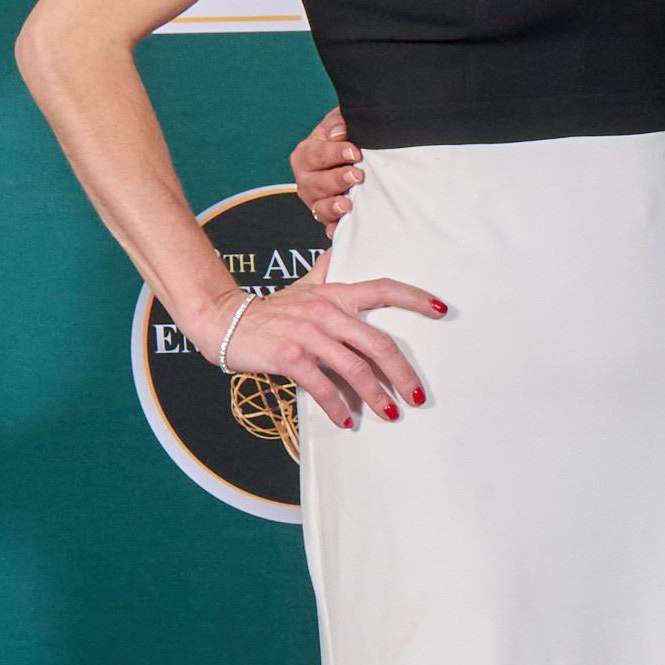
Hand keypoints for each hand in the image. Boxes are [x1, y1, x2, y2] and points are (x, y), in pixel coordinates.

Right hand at [214, 263, 443, 428]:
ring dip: (376, 396)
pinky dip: (337, 406)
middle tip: (417, 396)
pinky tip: (346, 420)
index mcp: (335, 294)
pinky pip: (322, 386)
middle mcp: (325, 312)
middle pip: (379, 342)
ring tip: (389, 413)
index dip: (415, 298)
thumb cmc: (271, 309)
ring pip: (355, 368)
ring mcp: (307, 334)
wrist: (222, 319)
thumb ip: (327, 271)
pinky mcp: (289, 356)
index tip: (442, 310)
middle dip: (403, 373)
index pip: (382, 289)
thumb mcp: (303, 287)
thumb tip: (342, 245)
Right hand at [289, 110, 363, 228]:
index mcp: (306, 155)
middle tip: (356, 175)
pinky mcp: (329, 217)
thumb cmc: (348, 141)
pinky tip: (337, 231)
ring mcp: (316, 200)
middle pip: (314, 183)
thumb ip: (339, 122)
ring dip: (332, 206)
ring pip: (319, 206)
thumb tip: (338, 133)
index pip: (315, 154)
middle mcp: (307, 179)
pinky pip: (329, 226)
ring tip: (347, 203)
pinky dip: (333, 229)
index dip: (333, 153)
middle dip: (335, 179)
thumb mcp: (342, 125)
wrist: (357, 162)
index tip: (354, 152)